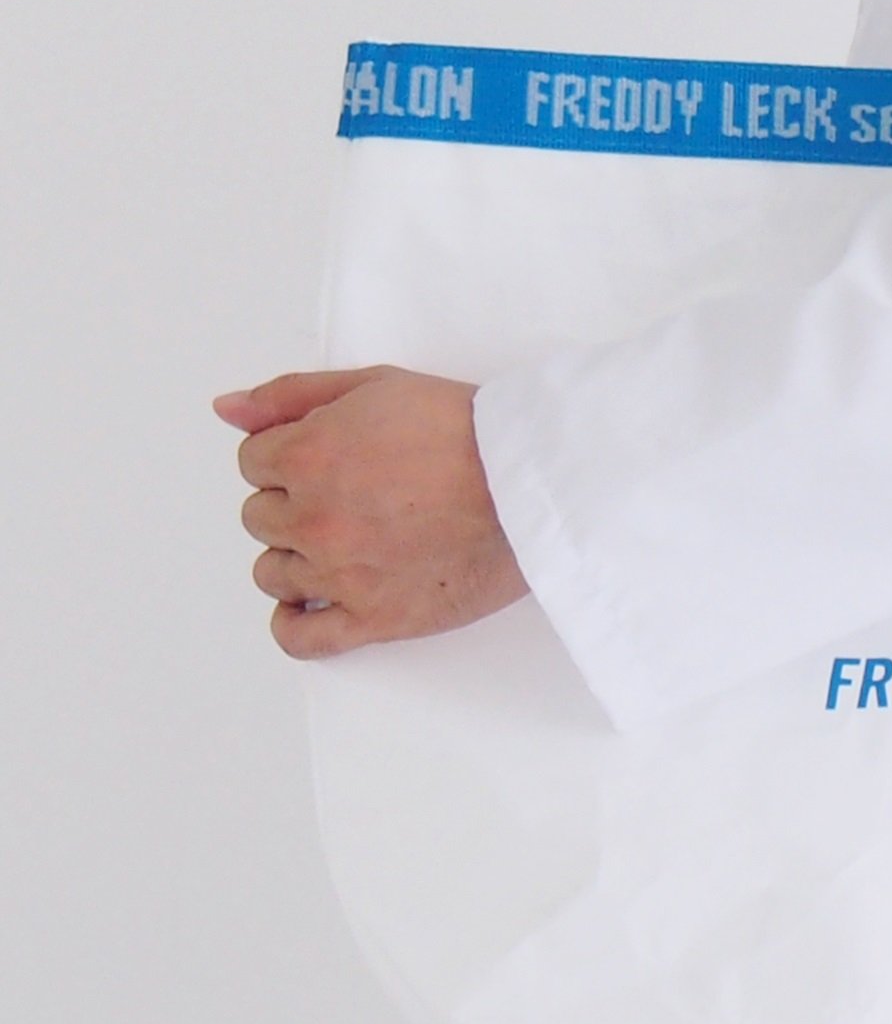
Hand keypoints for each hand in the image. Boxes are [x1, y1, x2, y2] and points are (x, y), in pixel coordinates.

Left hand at [215, 367, 527, 658]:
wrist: (534, 484)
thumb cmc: (468, 431)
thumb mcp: (376, 385)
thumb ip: (290, 395)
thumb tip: (226, 410)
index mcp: (306, 456)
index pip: (253, 463)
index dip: (290, 456)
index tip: (327, 460)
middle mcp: (312, 519)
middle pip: (259, 518)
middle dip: (295, 504)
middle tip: (349, 496)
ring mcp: (339, 574)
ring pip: (272, 574)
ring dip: (297, 558)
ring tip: (347, 544)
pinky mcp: (374, 618)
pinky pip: (301, 638)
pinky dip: (295, 625)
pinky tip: (314, 604)